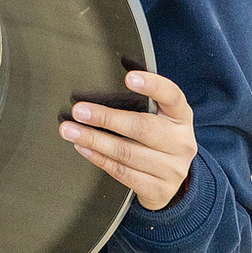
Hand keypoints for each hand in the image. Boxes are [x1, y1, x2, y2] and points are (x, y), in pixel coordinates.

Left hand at [60, 70, 198, 211]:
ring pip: (127, 153)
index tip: (128, 77)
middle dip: (106, 118)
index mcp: (181, 117)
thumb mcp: (160, 116)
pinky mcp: (159, 190)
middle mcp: (181, 142)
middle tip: (79, 111)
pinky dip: (99, 159)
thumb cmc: (158, 138)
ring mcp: (172, 169)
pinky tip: (83, 148)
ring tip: (70, 131)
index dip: (152, 85)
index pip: (172, 96)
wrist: (173, 181)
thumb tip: (122, 62)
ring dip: (94, 140)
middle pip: (142, 128)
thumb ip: (143, 97)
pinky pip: (123, 172)